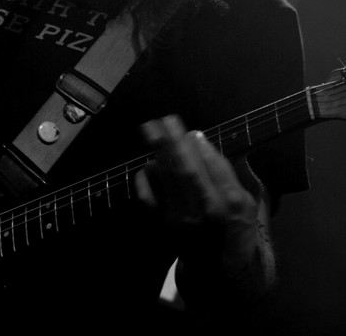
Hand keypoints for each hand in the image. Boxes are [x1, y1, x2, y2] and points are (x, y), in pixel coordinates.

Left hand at [135, 114, 261, 273]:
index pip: (214, 166)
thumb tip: (209, 143)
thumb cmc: (237, 229)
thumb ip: (234, 173)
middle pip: (186, 169)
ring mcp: (182, 220)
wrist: (222, 271)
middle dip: (173, 141)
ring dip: (157, 151)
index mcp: (232, 203)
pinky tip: (146, 165)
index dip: (201, 146)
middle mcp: (206, 211)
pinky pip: (148, 199)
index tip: (193, 131)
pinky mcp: (164, 228)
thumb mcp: (250, 202)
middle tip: (164, 120)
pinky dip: (144, 179)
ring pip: (167, 179)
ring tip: (150, 130)